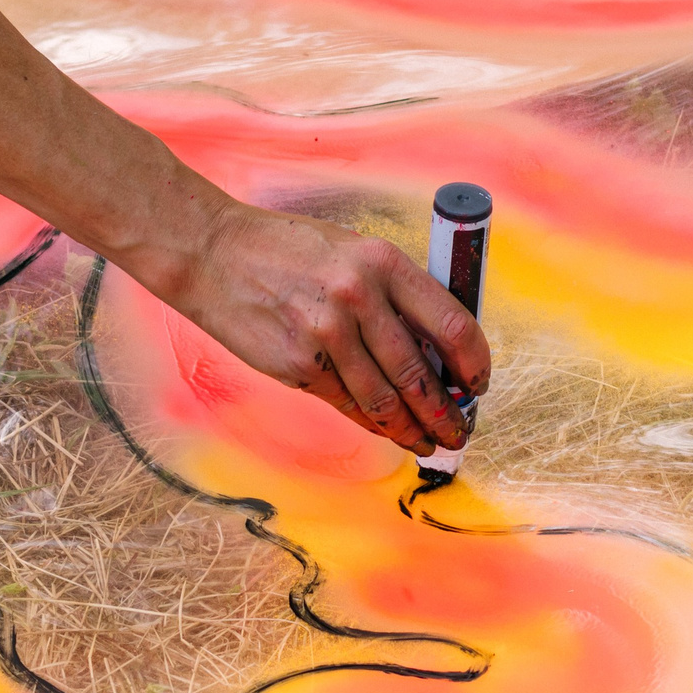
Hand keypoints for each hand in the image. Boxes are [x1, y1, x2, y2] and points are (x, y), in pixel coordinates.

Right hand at [152, 202, 492, 454]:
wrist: (214, 253)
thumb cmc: (289, 250)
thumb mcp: (352, 251)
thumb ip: (394, 295)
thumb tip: (436, 353)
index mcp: (383, 261)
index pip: (452, 323)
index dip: (474, 364)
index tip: (478, 384)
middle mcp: (359, 296)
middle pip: (420, 373)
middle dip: (445, 413)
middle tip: (458, 431)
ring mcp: (326, 334)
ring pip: (384, 399)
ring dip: (412, 429)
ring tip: (426, 442)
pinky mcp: (297, 365)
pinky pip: (347, 404)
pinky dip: (372, 423)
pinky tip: (387, 431)